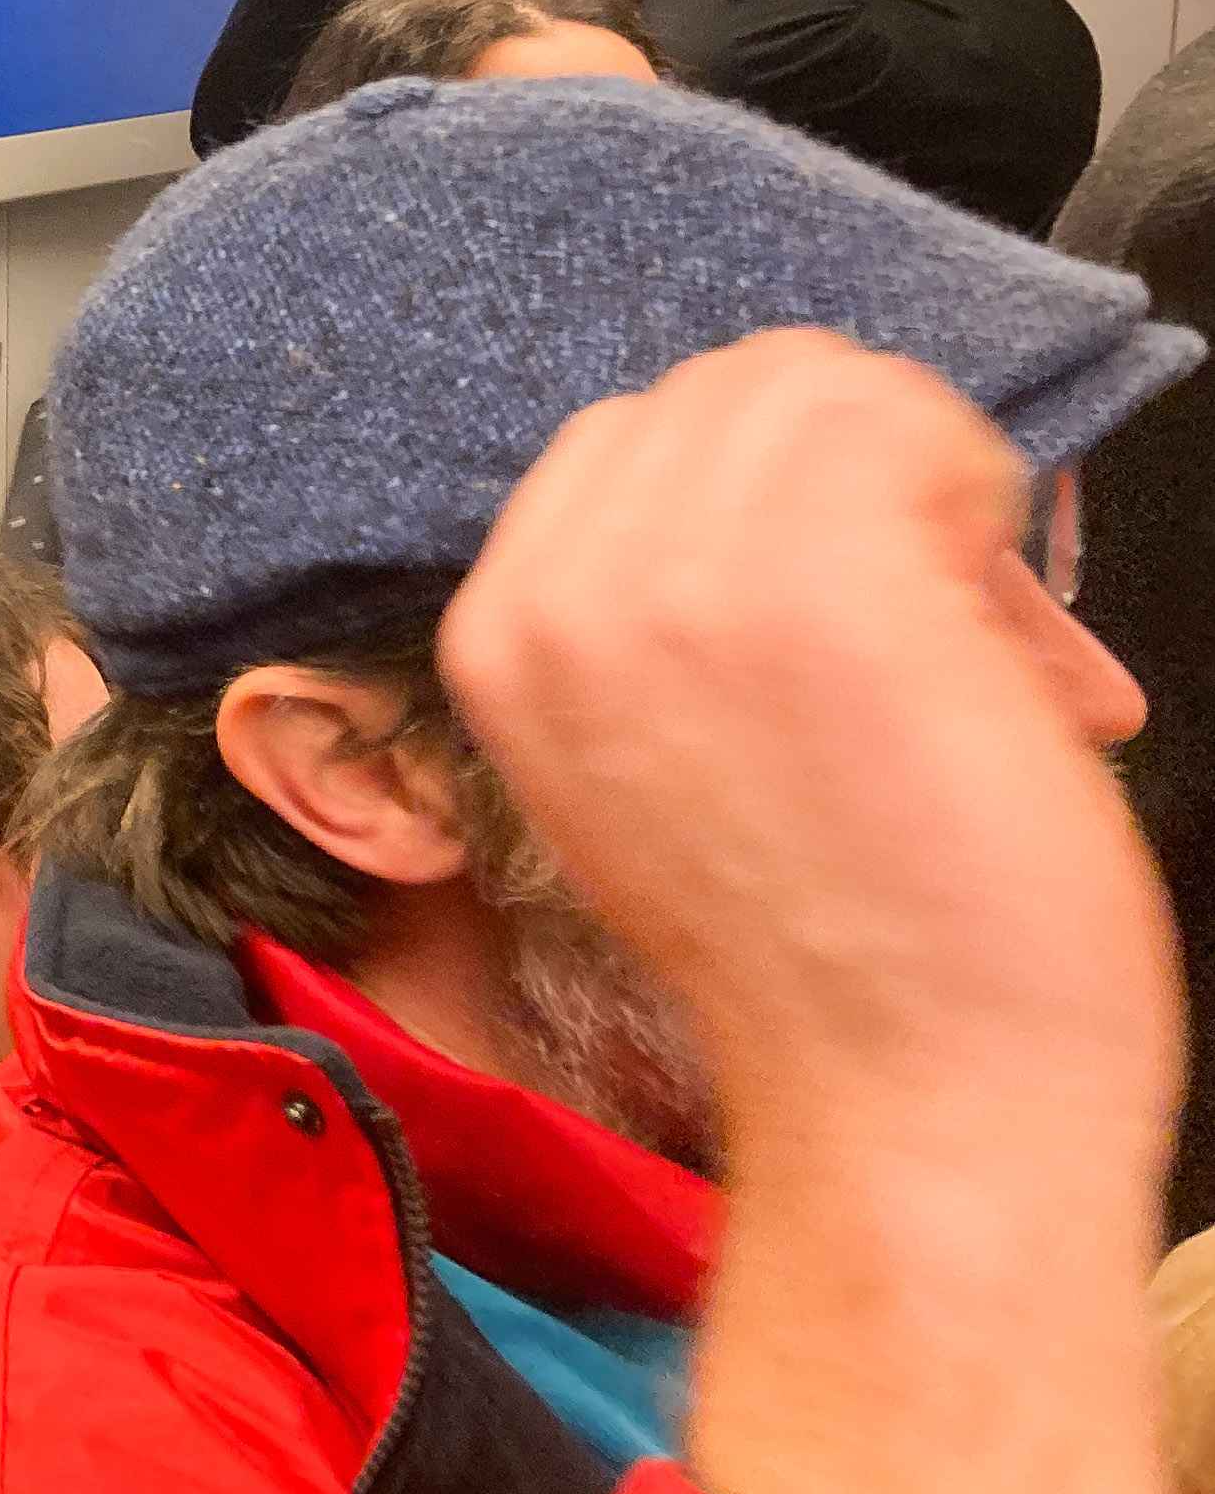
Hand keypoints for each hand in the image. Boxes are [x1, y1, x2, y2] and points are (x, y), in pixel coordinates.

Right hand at [440, 331, 1163, 1120]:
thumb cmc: (830, 969)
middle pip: (723, 388)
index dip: (764, 495)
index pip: (628, 436)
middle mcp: (565, 595)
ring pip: (819, 383)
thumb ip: (646, 629)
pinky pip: (914, 422)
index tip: (835, 608)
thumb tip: (775, 489)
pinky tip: (991, 634)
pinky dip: (987, 502)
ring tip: (956, 631)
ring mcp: (684, 578)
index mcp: (502, 640)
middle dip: (848, 472)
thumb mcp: (645, 774)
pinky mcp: (823, 577)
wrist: (912, 1111)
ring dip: (923, 482)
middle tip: (921, 621)